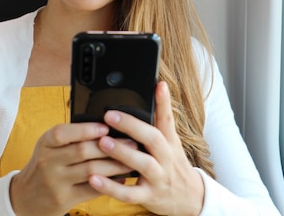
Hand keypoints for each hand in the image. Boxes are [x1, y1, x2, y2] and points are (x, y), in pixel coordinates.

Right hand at [9, 122, 133, 215]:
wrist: (25, 198)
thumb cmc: (45, 166)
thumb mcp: (49, 147)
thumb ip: (71, 137)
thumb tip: (107, 127)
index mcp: (46, 143)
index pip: (63, 133)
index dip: (86, 129)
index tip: (106, 127)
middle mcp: (48, 162)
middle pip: (83, 151)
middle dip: (111, 146)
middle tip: (131, 143)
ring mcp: (56, 182)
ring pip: (92, 171)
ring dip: (115, 165)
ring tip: (132, 160)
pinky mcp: (64, 199)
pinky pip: (92, 190)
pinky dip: (110, 183)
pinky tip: (121, 178)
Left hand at [88, 81, 205, 215]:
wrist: (190, 198)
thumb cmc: (173, 165)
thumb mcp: (171, 143)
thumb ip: (160, 122)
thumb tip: (155, 88)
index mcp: (170, 143)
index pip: (168, 119)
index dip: (164, 102)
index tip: (158, 85)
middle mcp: (166, 159)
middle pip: (154, 139)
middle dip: (132, 126)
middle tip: (110, 115)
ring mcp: (158, 178)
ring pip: (142, 165)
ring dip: (122, 153)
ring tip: (102, 142)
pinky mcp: (149, 197)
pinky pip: (129, 194)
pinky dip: (111, 187)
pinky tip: (94, 179)